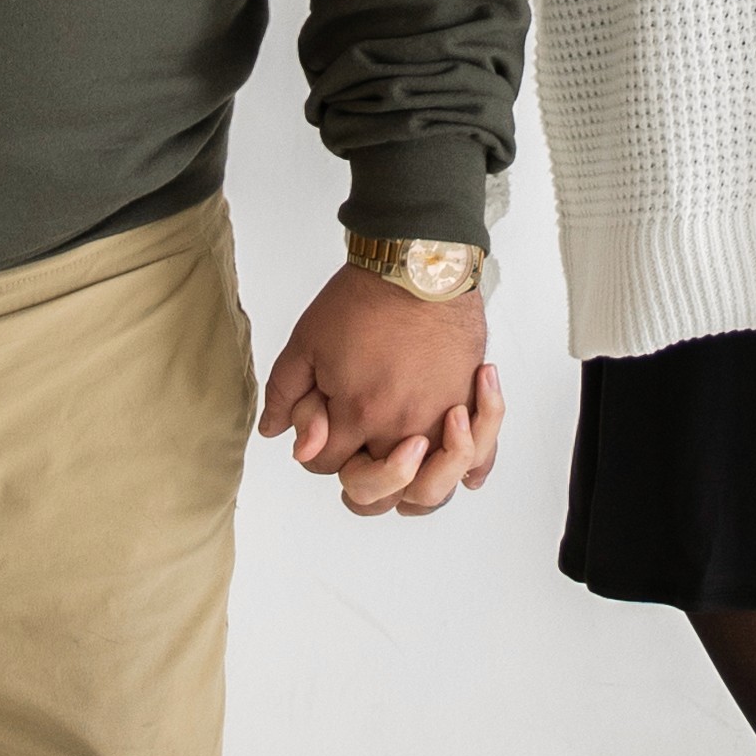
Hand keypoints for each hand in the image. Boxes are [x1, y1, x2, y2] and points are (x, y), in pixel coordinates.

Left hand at [257, 266, 502, 520]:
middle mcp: (400, 427)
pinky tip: (462, 468)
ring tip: (406, 462)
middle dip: (357, 477)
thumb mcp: (306, 342)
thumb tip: (276, 434)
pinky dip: (470, 468)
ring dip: (413, 484)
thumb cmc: (364, 298)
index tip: (323, 424)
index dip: (316, 448)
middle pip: (374, 490)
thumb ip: (286, 393)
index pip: (324, 465)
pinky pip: (479, 457)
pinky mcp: (469, 403)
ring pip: (429, 488)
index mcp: (355, 415)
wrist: (418, 265)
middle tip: (356, 450)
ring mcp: (440, 419)